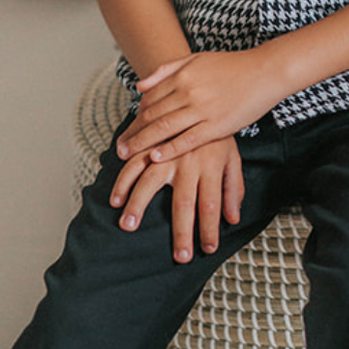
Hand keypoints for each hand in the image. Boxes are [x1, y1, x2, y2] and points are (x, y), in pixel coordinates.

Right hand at [110, 135, 244, 261]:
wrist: (202, 92)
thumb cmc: (217, 131)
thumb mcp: (232, 157)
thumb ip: (232, 187)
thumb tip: (233, 217)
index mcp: (211, 165)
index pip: (211, 204)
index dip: (209, 228)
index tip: (207, 249)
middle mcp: (189, 161)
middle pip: (184, 202)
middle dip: (182, 232)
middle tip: (179, 256)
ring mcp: (166, 151)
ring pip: (149, 182)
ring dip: (138, 206)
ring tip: (128, 225)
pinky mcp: (150, 141)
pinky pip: (132, 162)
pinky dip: (122, 179)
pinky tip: (115, 197)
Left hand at [118, 48, 286, 165]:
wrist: (265, 72)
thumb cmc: (232, 66)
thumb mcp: (197, 60)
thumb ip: (167, 70)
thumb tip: (140, 86)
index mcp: (182, 75)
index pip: (149, 99)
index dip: (134, 117)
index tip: (125, 131)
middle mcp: (188, 91)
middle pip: (152, 115)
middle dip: (132, 133)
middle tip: (119, 149)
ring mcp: (202, 109)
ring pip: (164, 128)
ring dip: (142, 143)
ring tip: (128, 155)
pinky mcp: (217, 125)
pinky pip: (187, 140)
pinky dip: (168, 149)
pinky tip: (155, 157)